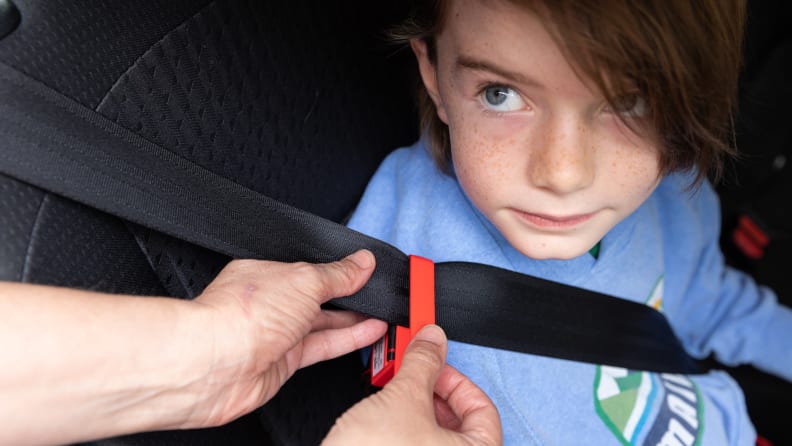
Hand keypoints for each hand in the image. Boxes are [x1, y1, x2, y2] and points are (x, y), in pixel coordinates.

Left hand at [188, 250, 386, 426]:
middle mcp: (269, 303)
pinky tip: (369, 331)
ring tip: (383, 313)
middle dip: (348, 295)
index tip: (365, 271)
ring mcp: (275, 333)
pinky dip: (348, 338)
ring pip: (322, 323)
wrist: (215, 364)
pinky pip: (323, 346)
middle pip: (316, 297)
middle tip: (379, 293)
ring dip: (354, 319)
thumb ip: (337, 274)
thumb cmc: (240, 315)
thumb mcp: (303, 280)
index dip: (338, 270)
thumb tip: (361, 262)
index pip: (309, 268)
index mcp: (265, 272)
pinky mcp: (282, 362)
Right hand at [322, 325, 502, 444]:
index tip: (433, 365)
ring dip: (413, 412)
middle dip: (431, 394)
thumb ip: (422, 364)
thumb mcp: (402, 399)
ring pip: (434, 438)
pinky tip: (381, 423)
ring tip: (391, 397)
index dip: (455, 379)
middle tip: (411, 377)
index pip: (483, 408)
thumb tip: (431, 341)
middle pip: (460, 423)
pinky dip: (402, 433)